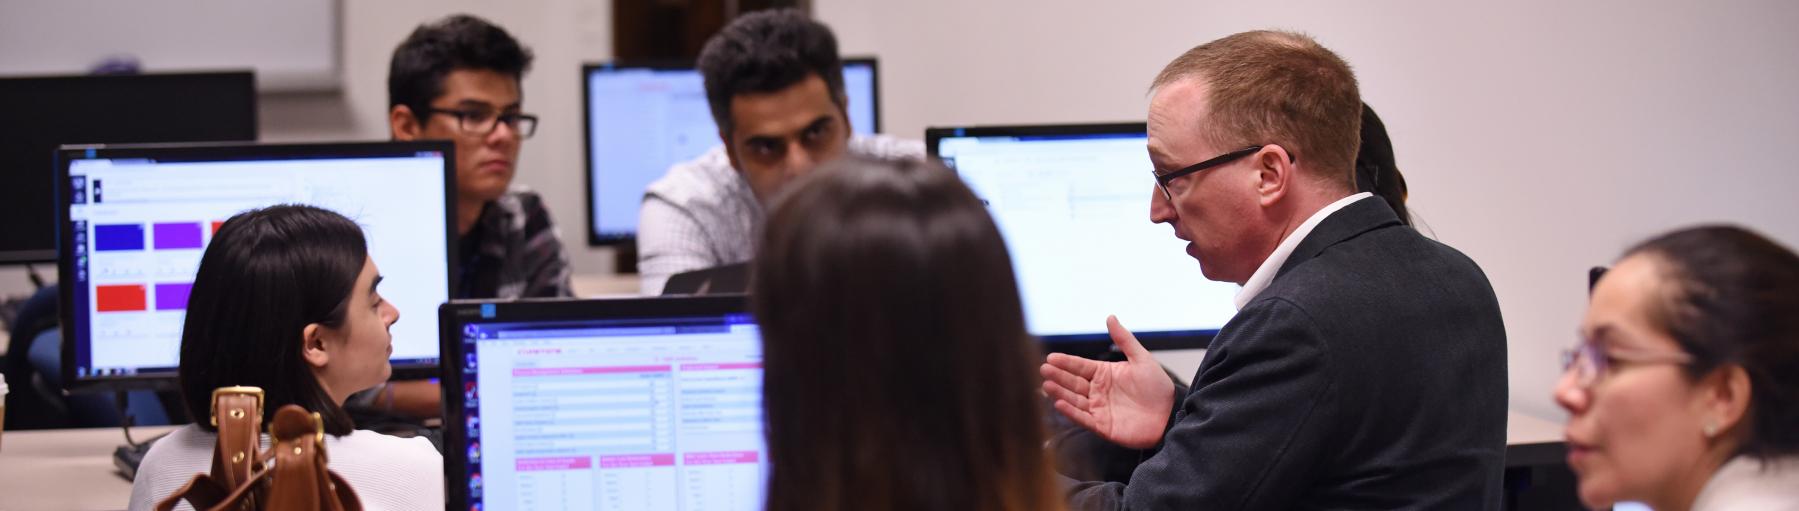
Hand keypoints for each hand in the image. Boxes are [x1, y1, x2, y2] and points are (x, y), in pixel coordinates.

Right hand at [1040, 315, 1175, 448]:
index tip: (1051, 357)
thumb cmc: (1158, 388)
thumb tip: (1110, 317)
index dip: (1066, 362)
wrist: (1170, 414)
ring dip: (1060, 393)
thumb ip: (1124, 340)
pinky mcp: (1102, 426)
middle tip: (1043, 369)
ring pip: (1074, 399)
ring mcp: (1099, 409)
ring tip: (1046, 385)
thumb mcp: (1141, 359)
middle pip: (1073, 382)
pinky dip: (1071, 412)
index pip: (1080, 366)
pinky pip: (1084, 418)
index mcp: (1105, 374)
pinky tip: (1060, 403)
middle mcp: (1098, 391)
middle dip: (1058, 376)